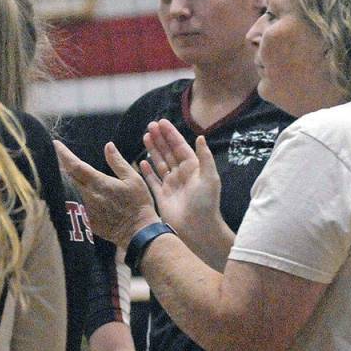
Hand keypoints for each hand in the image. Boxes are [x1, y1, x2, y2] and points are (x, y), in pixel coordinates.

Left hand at [54, 140, 158, 247]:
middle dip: (59, 165)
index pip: (75, 165)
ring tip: (58, 170)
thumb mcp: (133, 179)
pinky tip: (67, 191)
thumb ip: (118, 162)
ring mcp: (85, 209)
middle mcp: (87, 195)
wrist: (137, 233)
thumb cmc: (138, 204)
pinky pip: (72, 204)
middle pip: (66, 177)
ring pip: (67, 191)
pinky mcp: (85, 220)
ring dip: (62, 180)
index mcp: (98, 183)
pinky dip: (68, 195)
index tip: (55, 144)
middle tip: (54, 155)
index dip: (63, 154)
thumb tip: (108, 146)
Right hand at [140, 120, 222, 239]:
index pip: (180, 146)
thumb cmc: (206, 203)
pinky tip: (141, 161)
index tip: (161, 122)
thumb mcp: (210, 178)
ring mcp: (170, 185)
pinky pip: (152, 180)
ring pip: (159, 163)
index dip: (171, 134)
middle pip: (168, 152)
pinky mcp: (161, 196)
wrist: (198, 228)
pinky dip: (147, 171)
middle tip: (149, 125)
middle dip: (160, 138)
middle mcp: (181, 174)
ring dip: (153, 150)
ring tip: (145, 136)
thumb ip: (204, 157)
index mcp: (193, 168)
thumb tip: (200, 137)